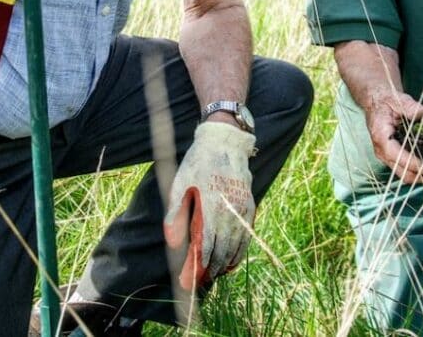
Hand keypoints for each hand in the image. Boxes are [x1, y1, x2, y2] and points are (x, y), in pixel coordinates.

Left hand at [163, 121, 255, 290]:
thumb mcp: (180, 185)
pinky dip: (239, 252)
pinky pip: (246, 236)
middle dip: (210, 269)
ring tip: (214, 274)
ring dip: (225, 263)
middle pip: (221, 251)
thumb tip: (172, 243)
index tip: (189, 280)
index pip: (205, 247)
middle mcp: (229, 212)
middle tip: (199, 281)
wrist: (224, 142)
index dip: (197, 267)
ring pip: (236, 246)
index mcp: (210, 207)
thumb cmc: (198, 164)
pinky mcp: (250, 206)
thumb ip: (175, 215)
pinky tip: (231, 261)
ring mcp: (242, 209)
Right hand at [365, 87, 422, 183]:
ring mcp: (385, 156)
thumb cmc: (387, 101)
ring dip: (418, 176)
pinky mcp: (390, 157)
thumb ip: (411, 107)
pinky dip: (415, 172)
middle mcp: (381, 150)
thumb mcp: (398, 99)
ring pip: (403, 174)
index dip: (412, 163)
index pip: (396, 156)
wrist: (376, 102)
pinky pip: (403, 170)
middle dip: (419, 176)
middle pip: (401, 171)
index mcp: (381, 136)